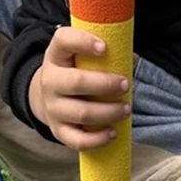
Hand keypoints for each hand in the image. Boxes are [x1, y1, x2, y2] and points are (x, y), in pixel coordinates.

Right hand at [29, 26, 130, 150]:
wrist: (48, 96)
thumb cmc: (75, 70)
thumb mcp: (83, 56)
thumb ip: (108, 54)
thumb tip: (132, 59)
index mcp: (57, 55)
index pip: (63, 40)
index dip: (83, 42)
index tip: (104, 48)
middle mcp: (50, 81)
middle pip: (76, 82)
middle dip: (105, 84)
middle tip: (125, 85)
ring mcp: (52, 107)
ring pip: (80, 112)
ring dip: (108, 112)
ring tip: (126, 109)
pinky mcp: (58, 130)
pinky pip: (76, 140)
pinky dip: (97, 139)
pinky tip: (113, 133)